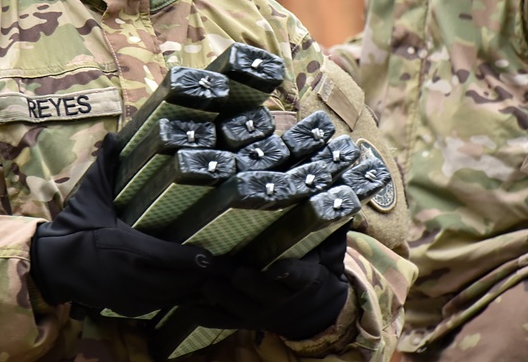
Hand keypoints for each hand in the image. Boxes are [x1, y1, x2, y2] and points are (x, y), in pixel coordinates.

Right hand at [30, 134, 225, 316]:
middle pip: (178, 282)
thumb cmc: (74, 228)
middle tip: (227, 267)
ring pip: (171, 297)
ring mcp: (130, 296)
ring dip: (192, 288)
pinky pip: (160, 305)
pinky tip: (191, 288)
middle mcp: (131, 276)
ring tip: (216, 278)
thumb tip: (114, 135)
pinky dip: (177, 297)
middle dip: (202, 276)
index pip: (169, 257)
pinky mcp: (128, 307)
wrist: (52, 265)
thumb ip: (105, 167)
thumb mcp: (90, 196)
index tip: (216, 256)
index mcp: (126, 246)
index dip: (195, 260)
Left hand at [187, 223, 349, 339]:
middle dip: (240, 276)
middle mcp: (279, 299)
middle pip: (256, 288)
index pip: (296, 276)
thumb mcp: (329, 257)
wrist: (313, 315)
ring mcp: (258, 313)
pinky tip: (185, 298)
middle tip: (222, 259)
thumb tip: (342, 205)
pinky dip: (201, 311)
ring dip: (216, 289)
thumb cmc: (316, 273)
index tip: (277, 266)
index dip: (287, 271)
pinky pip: (217, 321)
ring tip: (199, 272)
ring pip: (233, 304)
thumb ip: (332, 234)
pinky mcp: (240, 322)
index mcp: (303, 281)